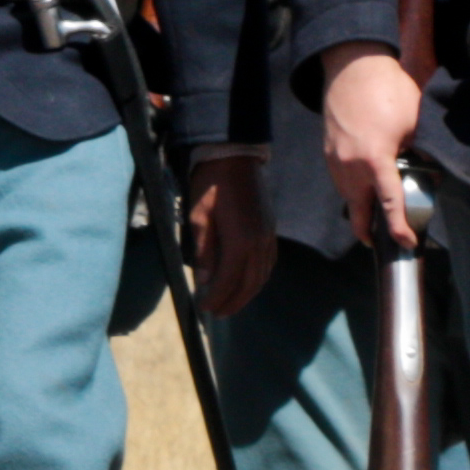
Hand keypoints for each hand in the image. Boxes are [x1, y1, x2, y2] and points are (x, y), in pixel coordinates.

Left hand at [188, 146, 274, 312]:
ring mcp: (268, 237)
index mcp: (241, 241)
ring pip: (262, 276)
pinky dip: (258, 279)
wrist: (234, 156)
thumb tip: (205, 282)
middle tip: (216, 313)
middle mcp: (260, 243)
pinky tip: (247, 282)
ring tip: (230, 303)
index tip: (204, 308)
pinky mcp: (271, 230)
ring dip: (247, 294)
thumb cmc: (211, 185)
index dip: (217, 298)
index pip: (229, 281)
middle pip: (249, 284)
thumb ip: (204, 252)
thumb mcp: (199, 217)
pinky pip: (268, 264)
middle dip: (233, 302)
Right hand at [319, 48, 425, 251]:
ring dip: (360, 207)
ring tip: (376, 210)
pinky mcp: (328, 149)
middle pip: (357, 211)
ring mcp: (335, 158)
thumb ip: (416, 151)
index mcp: (375, 160)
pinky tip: (364, 183)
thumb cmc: (387, 90)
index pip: (389, 204)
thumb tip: (422, 168)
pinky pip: (340, 179)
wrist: (352, 65)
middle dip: (369, 230)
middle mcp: (350, 166)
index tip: (407, 243)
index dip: (399, 228)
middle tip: (381, 239)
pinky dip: (352, 188)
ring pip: (347, 196)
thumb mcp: (413, 122)